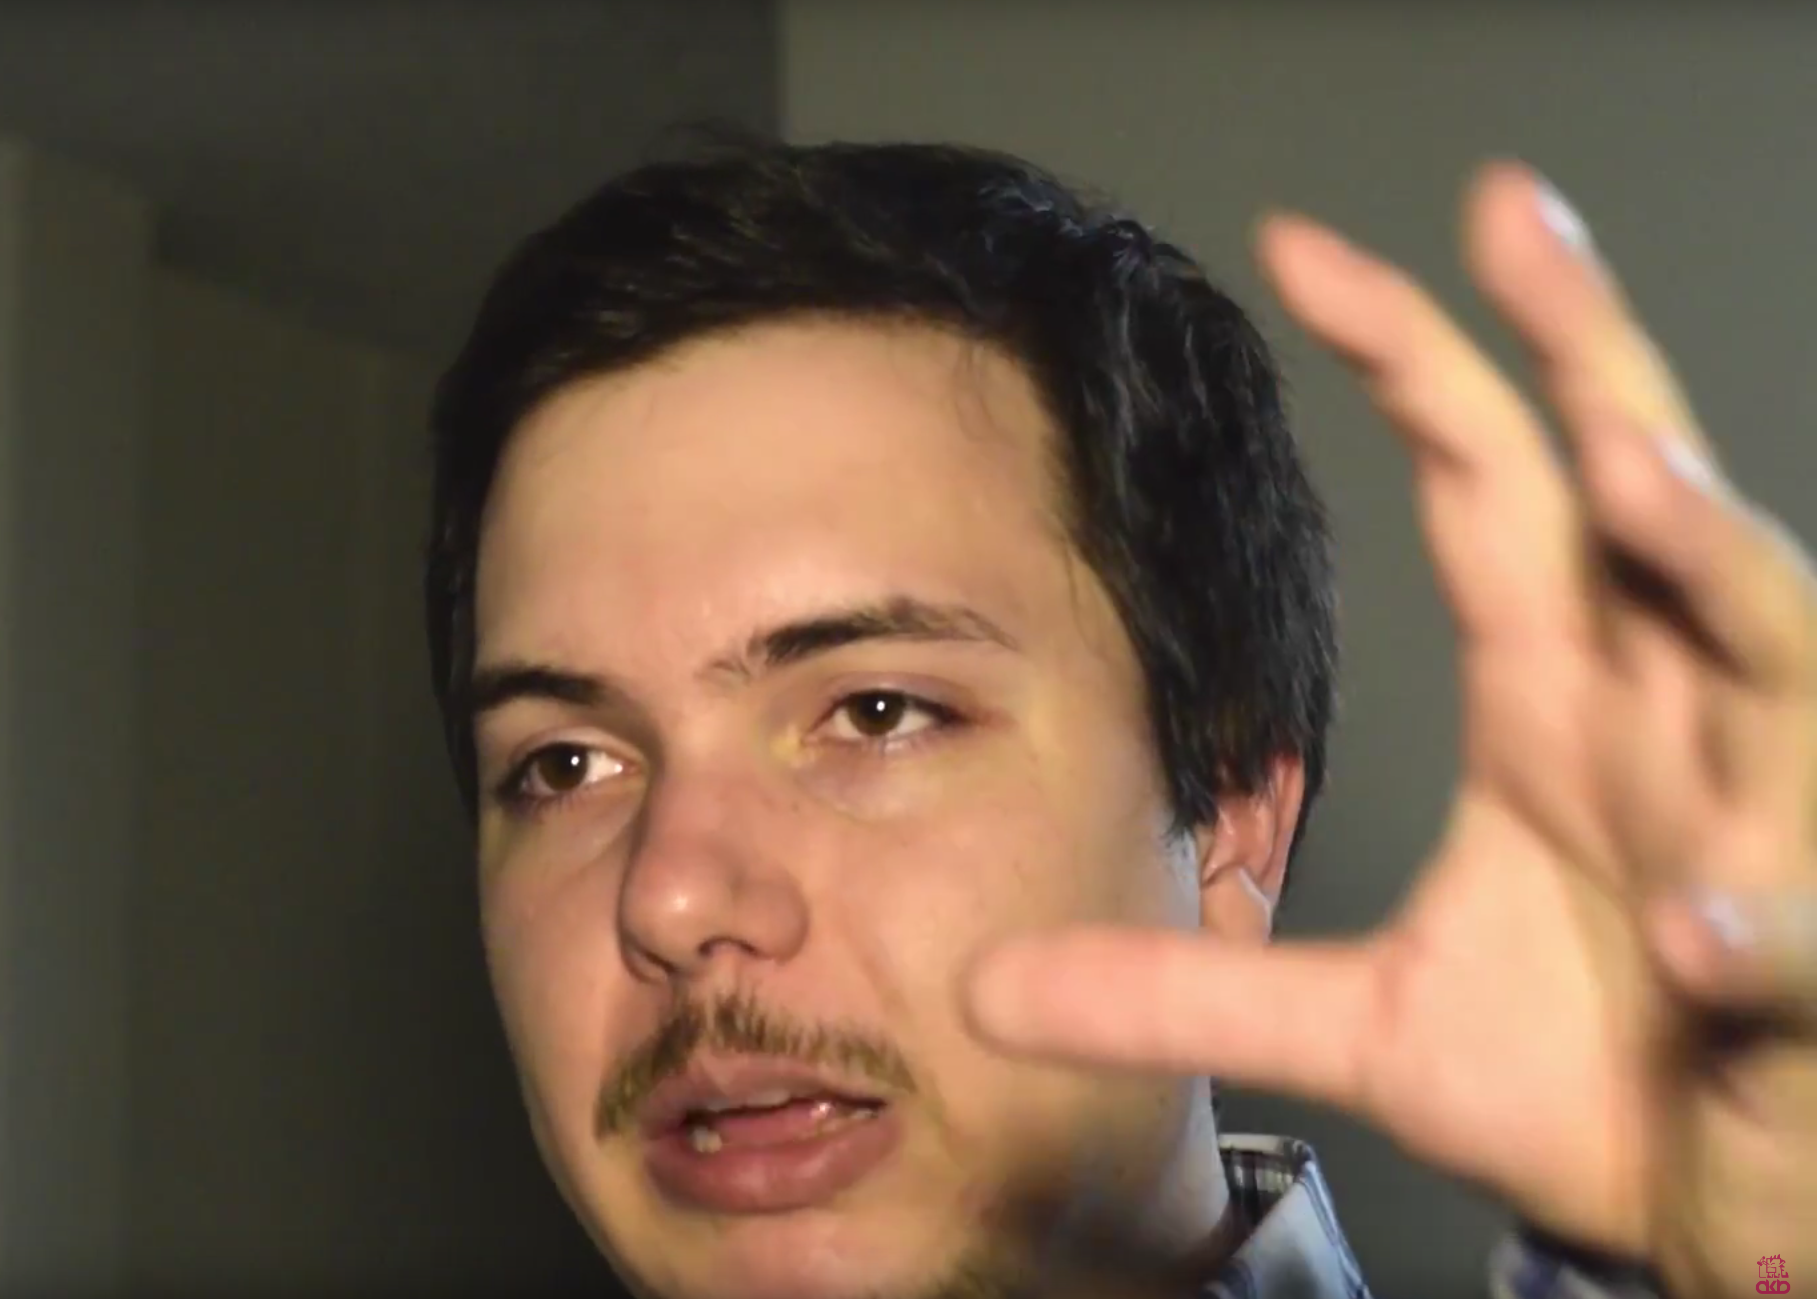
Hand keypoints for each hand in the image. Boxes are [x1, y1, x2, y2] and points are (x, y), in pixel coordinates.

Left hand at [962, 162, 1814, 1296]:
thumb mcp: (1368, 1026)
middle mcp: (1671, 729)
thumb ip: (1184, 992)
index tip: (1303, 249)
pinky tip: (1697, 927)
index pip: (1495, 492)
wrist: (1716, 1206)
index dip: (1417, 362)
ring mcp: (1761, 830)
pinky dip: (1756, 926)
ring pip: (1772, 648)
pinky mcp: (1806, 982)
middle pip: (1644, 500)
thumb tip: (986, 985)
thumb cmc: (1595, 1078)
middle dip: (1590, 356)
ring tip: (1624, 466)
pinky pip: (1793, 933)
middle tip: (1511, 217)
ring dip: (1710, 554)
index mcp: (1566, 707)